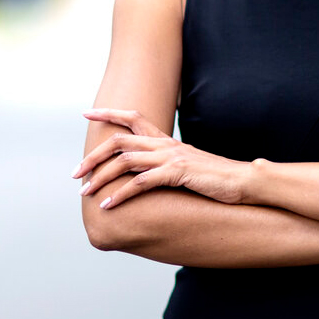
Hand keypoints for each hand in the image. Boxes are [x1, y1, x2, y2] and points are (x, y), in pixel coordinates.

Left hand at [74, 108, 248, 209]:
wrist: (243, 180)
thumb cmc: (217, 178)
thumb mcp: (188, 167)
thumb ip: (168, 166)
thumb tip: (150, 174)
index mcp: (167, 141)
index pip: (133, 117)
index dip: (109, 113)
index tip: (86, 113)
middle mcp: (165, 145)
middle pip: (119, 141)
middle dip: (93, 156)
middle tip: (74, 174)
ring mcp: (171, 158)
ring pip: (124, 162)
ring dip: (100, 177)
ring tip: (84, 192)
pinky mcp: (177, 174)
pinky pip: (140, 183)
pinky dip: (120, 195)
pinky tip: (108, 206)